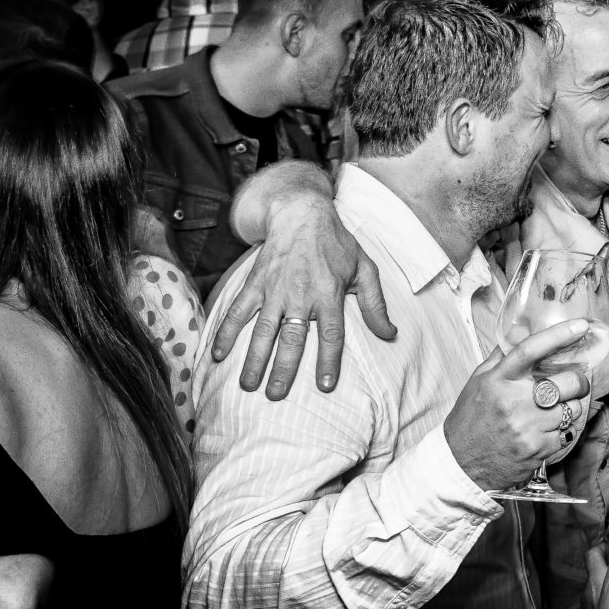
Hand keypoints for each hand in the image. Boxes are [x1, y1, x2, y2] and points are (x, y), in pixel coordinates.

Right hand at [211, 196, 397, 397]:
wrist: (301, 213)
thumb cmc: (337, 244)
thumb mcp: (365, 270)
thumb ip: (375, 305)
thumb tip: (390, 335)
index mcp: (330, 294)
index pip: (331, 335)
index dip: (329, 361)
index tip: (325, 387)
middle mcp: (300, 295)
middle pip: (292, 339)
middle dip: (283, 369)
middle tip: (275, 395)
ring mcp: (274, 290)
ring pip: (263, 331)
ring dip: (254, 359)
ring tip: (248, 385)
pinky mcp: (255, 283)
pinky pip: (238, 311)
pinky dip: (226, 332)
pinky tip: (217, 354)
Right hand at [446, 319, 596, 491]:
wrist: (461, 463)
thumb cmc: (472, 418)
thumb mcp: (479, 381)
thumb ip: (501, 356)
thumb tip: (521, 329)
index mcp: (499, 379)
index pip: (532, 350)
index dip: (559, 334)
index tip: (581, 325)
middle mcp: (514, 401)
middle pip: (568, 382)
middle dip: (578, 381)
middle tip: (574, 383)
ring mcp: (528, 427)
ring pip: (573, 409)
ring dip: (571, 407)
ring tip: (556, 410)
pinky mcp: (537, 449)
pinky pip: (568, 433)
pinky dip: (564, 430)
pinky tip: (549, 430)